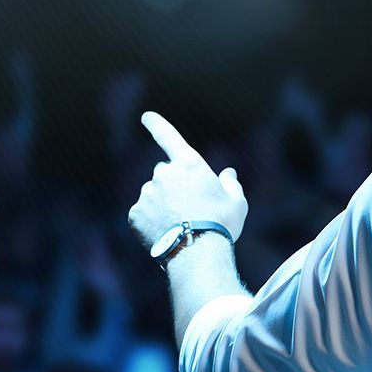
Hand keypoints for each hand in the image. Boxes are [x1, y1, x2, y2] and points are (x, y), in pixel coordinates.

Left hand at [126, 112, 247, 253]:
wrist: (197, 253)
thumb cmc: (221, 224)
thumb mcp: (237, 202)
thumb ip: (230, 184)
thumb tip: (227, 174)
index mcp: (189, 164)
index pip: (168, 137)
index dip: (156, 125)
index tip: (146, 117)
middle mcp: (164, 174)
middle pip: (165, 173)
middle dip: (173, 184)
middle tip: (190, 207)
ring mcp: (147, 194)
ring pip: (153, 195)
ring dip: (162, 204)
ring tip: (180, 226)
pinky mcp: (135, 214)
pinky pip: (142, 213)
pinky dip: (151, 221)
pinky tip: (166, 233)